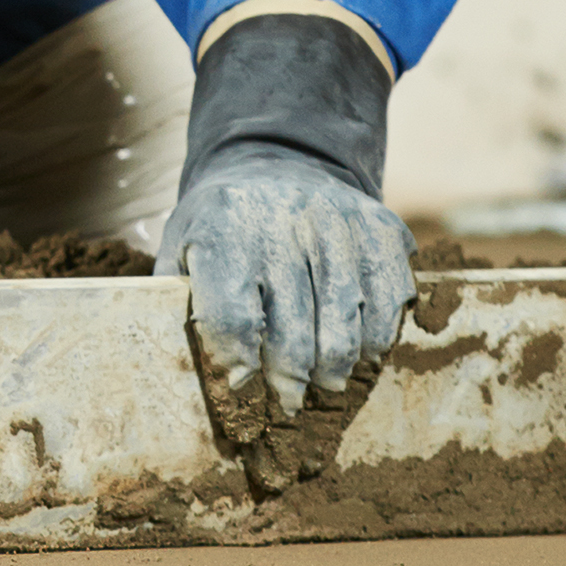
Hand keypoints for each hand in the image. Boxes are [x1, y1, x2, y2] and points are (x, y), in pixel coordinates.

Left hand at [165, 142, 417, 454]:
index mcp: (223, 230)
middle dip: (289, 385)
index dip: (238, 369)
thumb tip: (181, 373)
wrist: (279, 160)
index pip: (232, 320)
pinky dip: (377, 338)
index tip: (242, 394)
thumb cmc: (223, 225)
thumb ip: (177, 302)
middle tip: (286, 406)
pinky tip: (360, 351)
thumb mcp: (182, 247)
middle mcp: (282, 221)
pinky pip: (388, 301)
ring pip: (345, 323)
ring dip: (336, 370)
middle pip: (293, 333)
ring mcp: (337, 221)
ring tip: (324, 385)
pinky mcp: (379, 226)